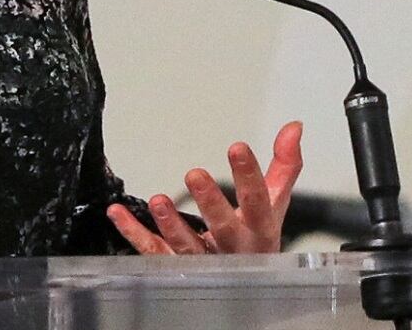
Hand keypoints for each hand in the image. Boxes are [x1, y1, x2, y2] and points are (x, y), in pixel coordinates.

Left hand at [107, 120, 302, 254]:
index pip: (259, 202)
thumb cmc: (257, 237)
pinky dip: (133, 233)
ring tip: (158, 200)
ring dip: (171, 224)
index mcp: (259, 231)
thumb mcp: (275, 202)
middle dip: (211, 203)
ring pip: (187, 247)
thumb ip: (283, 166)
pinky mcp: (176, 267)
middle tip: (195, 174)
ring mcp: (204, 261)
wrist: (248, 283)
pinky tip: (118, 214)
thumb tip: (293, 128)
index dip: (250, 176)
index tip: (237, 148)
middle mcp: (233, 249)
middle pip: (223, 229)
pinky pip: (153, 252)